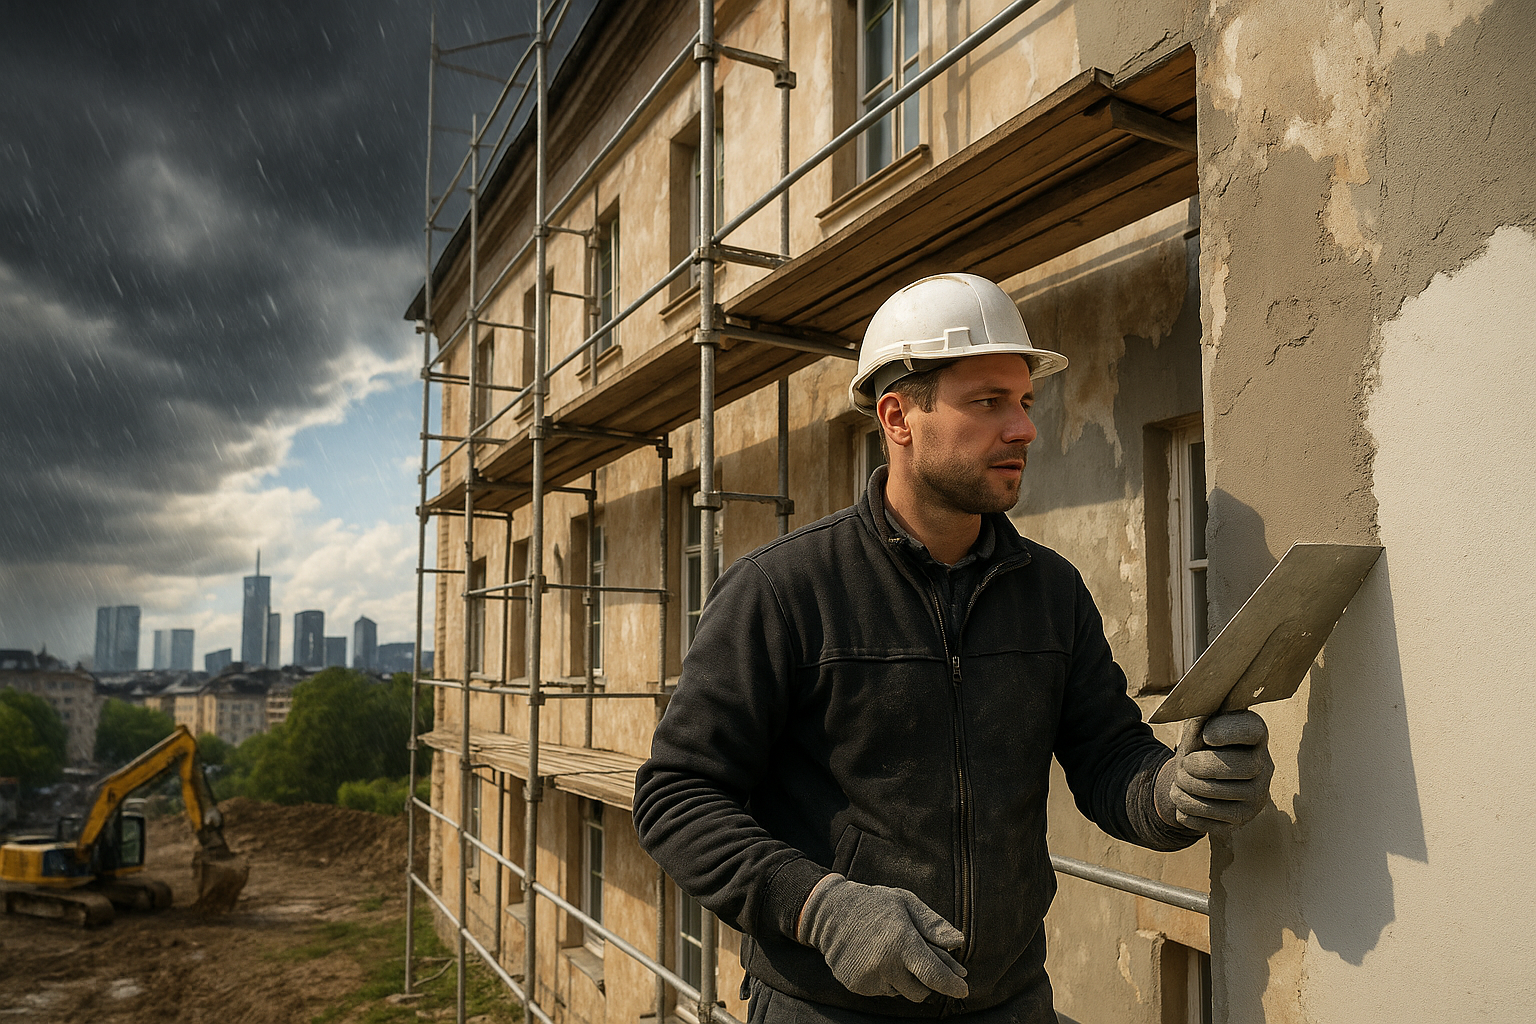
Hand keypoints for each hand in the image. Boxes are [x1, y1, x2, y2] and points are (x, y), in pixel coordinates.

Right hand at [797, 874, 968, 1001]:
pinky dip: (886, 980)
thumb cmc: (873, 903)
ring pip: (902, 993)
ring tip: (894, 953)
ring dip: (906, 980)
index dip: (952, 985)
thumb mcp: (906, 903)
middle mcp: (885, 964)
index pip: (934, 975)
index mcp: (901, 942)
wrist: (828, 912)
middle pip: (921, 991)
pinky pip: (883, 991)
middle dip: (927, 981)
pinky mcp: (856, 985)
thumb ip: (933, 925)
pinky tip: (876, 958)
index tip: (964, 990)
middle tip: (921, 960)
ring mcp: (869, 977)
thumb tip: (959, 942)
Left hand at [1156, 710, 1274, 833]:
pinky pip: (1212, 822)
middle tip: (1184, 765)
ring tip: (1178, 782)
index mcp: (1255, 735)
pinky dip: (1188, 812)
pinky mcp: (1242, 821)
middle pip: (1242, 767)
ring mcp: (1257, 796)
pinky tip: (1183, 801)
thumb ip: (1199, 714)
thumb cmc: (1199, 744)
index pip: (1253, 730)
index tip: (1206, 735)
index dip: (1229, 731)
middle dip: (1203, 767)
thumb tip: (1197, 701)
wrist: (1193, 777)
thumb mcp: (1197, 726)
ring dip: (1188, 790)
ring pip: (1223, 797)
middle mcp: (1264, 766)